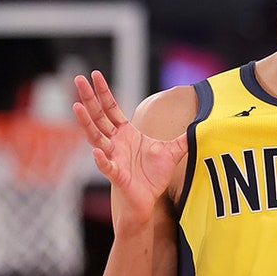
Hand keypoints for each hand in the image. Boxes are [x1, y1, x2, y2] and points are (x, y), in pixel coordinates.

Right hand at [73, 70, 186, 226]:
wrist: (147, 201)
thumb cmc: (153, 177)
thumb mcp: (172, 152)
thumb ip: (183, 137)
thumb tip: (199, 124)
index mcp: (125, 133)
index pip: (111, 108)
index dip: (104, 92)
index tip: (95, 74)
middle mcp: (115, 143)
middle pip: (99, 117)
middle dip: (88, 98)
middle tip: (78, 79)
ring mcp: (113, 158)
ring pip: (96, 138)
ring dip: (87, 123)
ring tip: (77, 107)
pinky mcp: (117, 175)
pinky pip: (107, 166)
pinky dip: (101, 160)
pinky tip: (96, 151)